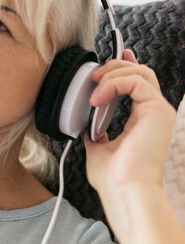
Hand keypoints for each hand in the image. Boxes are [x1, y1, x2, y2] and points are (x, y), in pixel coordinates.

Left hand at [85, 49, 176, 192]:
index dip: (127, 65)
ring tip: (93, 88)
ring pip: (140, 72)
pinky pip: (136, 81)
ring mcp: (159, 111)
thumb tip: (85, 123)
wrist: (124, 190)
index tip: (116, 53)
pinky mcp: (158, 111)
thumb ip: (96, 131)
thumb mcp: (99, 147)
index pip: (139, 83)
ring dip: (112, 74)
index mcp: (143, 119)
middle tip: (94, 76)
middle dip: (115, 66)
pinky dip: (113, 84)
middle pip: (141, 72)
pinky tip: (98, 98)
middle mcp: (154, 113)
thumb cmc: (114, 177)